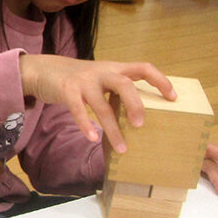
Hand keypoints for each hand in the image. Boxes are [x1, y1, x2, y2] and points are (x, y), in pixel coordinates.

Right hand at [19, 55, 174, 152]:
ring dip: (112, 128)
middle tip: (141, 125)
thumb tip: (139, 114)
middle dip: (135, 105)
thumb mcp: (100, 78)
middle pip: (124, 84)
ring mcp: (83, 81)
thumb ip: (117, 89)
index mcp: (114, 69)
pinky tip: (93, 138)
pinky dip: (86, 125)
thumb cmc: (77, 79)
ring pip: (102, 105)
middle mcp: (101, 72)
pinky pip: (78, 110)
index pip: (143, 68)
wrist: (43, 70)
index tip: (173, 97)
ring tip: (121, 148)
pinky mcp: (66, 90)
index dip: (160, 81)